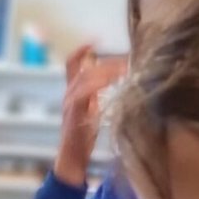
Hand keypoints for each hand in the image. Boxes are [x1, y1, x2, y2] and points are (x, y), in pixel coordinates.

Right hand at [54, 46, 125, 187]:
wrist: (72, 159)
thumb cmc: (84, 137)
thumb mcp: (92, 111)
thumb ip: (99, 96)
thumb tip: (120, 82)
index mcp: (72, 91)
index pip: (71, 64)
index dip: (81, 50)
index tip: (95, 39)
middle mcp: (69, 94)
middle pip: (85, 68)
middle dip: (108, 62)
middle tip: (129, 60)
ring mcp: (70, 103)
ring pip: (86, 78)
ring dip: (107, 71)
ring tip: (126, 69)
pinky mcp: (74, 113)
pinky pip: (85, 93)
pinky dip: (99, 84)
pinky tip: (113, 82)